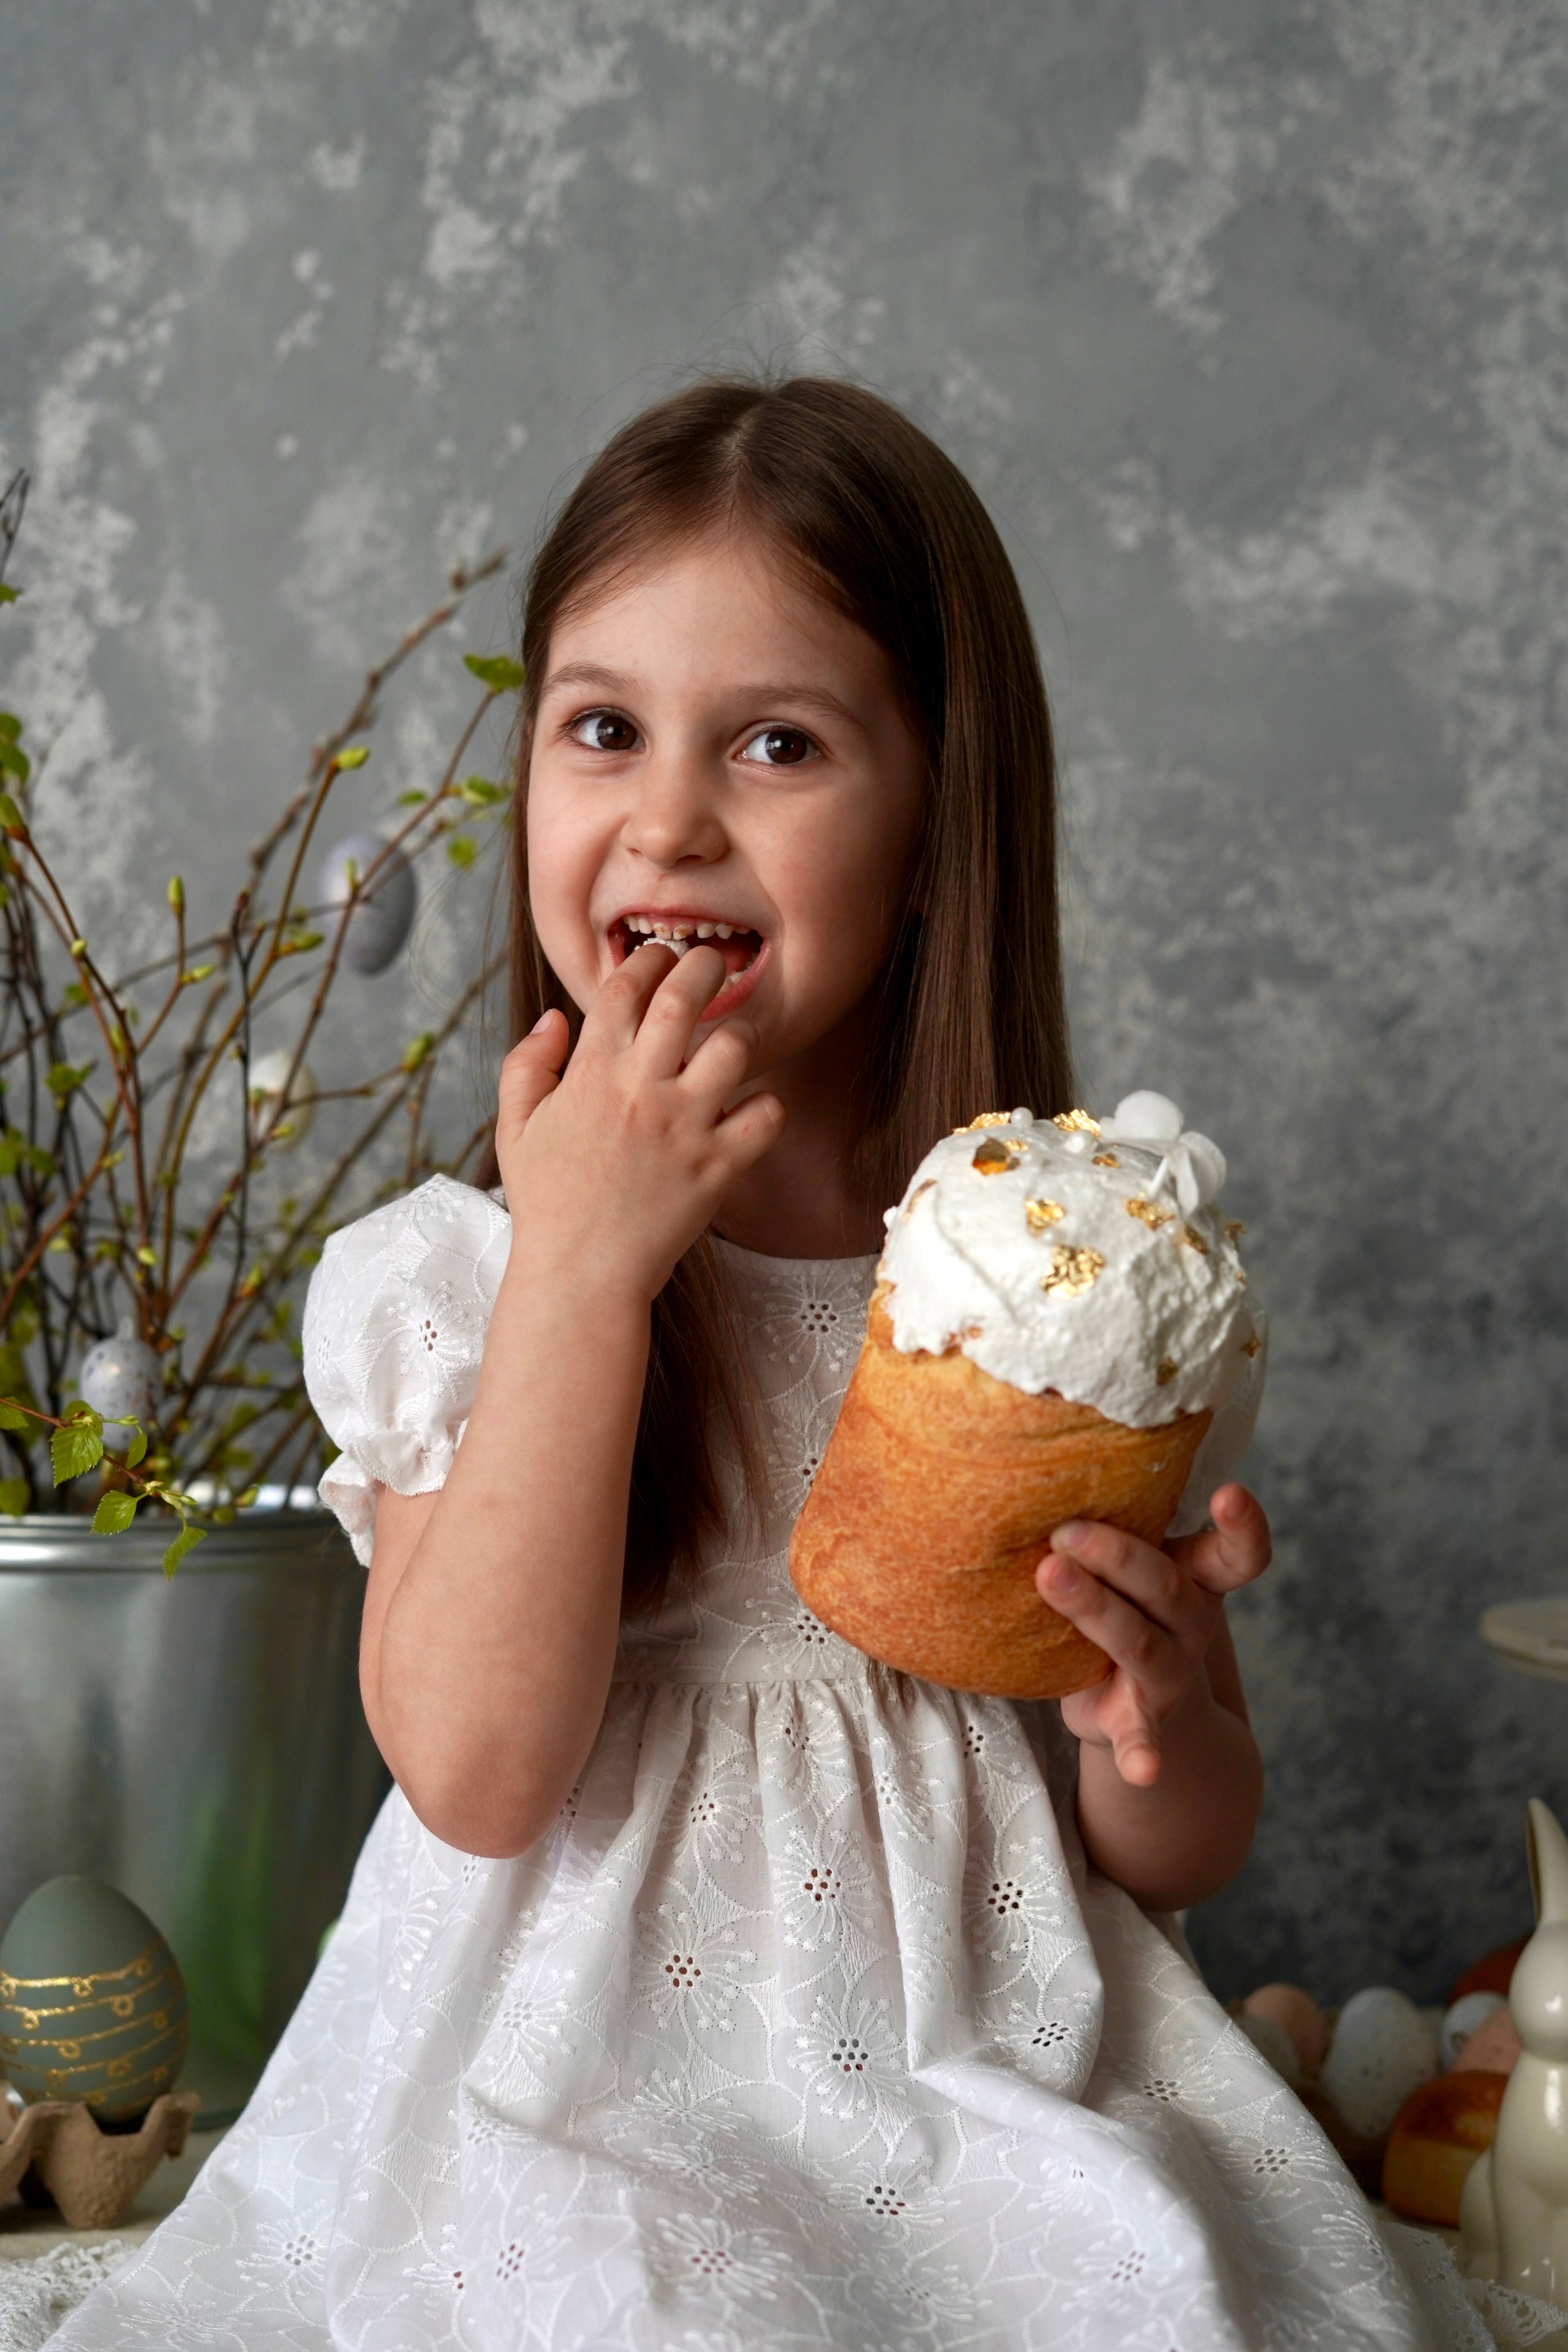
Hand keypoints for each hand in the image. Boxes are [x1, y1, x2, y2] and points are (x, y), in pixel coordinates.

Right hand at [491, 943, 785, 1300]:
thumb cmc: (546, 1203)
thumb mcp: (514, 1130)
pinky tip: (750, 1110)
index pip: (624, 987)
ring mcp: (684, 1127)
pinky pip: (766, 1115)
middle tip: (711, 964)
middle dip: (702, 965)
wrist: (580, 1275)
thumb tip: (554, 1019)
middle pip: (684, 997)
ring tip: (731, 1044)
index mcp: (590, 1074)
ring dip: (739, 1035)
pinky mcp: (718, 1166)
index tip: (657, 958)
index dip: (645, 959)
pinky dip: (767, 1107)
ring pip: (734, 1047)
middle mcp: (641, 1090)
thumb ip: (526, 1066)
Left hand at [1039, 1485, 1270, 1786]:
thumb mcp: (1133, 1569)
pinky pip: (1143, 1742)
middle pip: (1167, 1588)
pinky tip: (1141, 1769)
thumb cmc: (1129, 1611)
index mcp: (1196, 1579)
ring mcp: (1171, 1677)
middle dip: (1119, 1556)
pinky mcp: (1141, 1725)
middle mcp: (1191, 1625)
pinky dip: (1142, 1756)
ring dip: (1098, 1611)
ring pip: (1141, 1643)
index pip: (1238, 1552)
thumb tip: (1038, 1462)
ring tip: (1051, 1577)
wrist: (1154, 1717)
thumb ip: (1114, 1523)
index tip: (1230, 1492)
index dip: (1242, 1525)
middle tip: (1066, 1530)